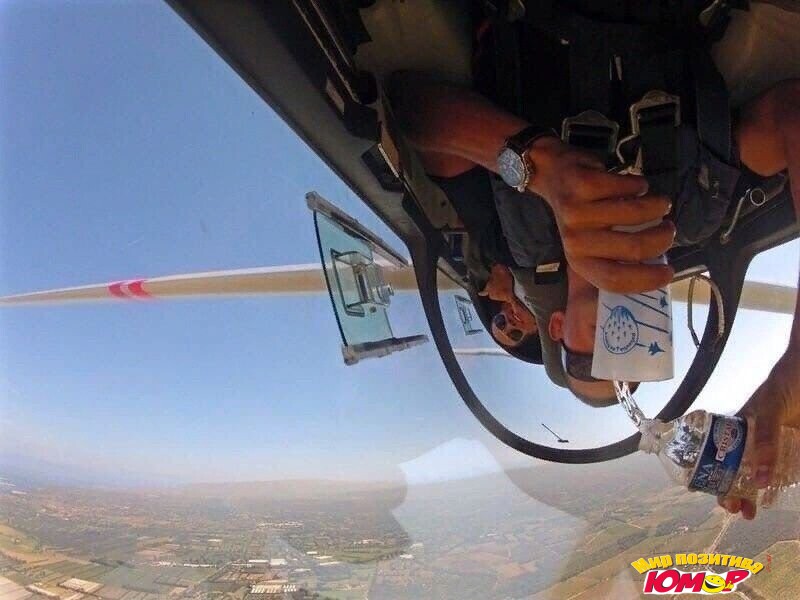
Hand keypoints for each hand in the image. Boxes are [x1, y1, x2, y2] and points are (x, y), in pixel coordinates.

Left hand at [527, 137, 674, 293]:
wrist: (554, 176)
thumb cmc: (582, 216)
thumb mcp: (592, 243)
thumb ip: (617, 259)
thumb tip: (657, 270)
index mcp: (579, 261)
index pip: (614, 280)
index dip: (647, 279)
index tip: (669, 272)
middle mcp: (575, 241)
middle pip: (633, 249)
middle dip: (662, 238)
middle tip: (669, 229)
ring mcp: (577, 212)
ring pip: (636, 214)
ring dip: (657, 207)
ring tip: (661, 205)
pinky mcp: (584, 185)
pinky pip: (630, 187)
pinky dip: (641, 185)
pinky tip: (637, 186)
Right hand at [718, 350, 799, 519]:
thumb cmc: (785, 384)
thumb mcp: (769, 409)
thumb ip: (765, 440)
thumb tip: (760, 479)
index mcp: (738, 429)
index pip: (719, 455)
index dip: (713, 475)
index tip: (713, 494)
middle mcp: (754, 440)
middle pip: (738, 470)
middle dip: (734, 491)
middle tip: (739, 511)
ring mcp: (776, 446)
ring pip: (761, 475)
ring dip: (755, 494)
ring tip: (753, 512)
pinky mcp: (795, 451)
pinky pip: (787, 471)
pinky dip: (780, 485)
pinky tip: (775, 498)